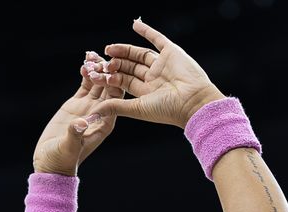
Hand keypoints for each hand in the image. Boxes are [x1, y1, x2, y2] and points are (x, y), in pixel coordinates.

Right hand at [32, 52, 123, 176]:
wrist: (51, 161)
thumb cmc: (62, 159)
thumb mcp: (68, 147)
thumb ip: (75, 134)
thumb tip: (81, 123)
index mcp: (105, 123)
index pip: (115, 100)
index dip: (114, 84)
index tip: (109, 71)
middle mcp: (101, 113)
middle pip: (110, 88)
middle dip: (107, 73)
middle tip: (102, 58)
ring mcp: (89, 107)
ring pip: (98, 83)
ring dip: (97, 69)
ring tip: (92, 54)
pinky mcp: (77, 104)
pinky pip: (85, 85)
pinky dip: (86, 73)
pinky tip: (84, 60)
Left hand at [87, 18, 225, 128]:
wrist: (193, 102)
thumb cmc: (168, 110)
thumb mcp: (138, 108)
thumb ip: (116, 107)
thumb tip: (95, 111)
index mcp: (145, 92)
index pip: (123, 81)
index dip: (109, 76)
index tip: (95, 73)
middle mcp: (153, 78)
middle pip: (129, 67)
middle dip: (114, 63)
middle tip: (100, 60)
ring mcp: (162, 65)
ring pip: (138, 54)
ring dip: (124, 50)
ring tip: (109, 48)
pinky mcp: (171, 53)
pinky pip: (157, 39)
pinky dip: (147, 31)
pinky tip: (135, 24)